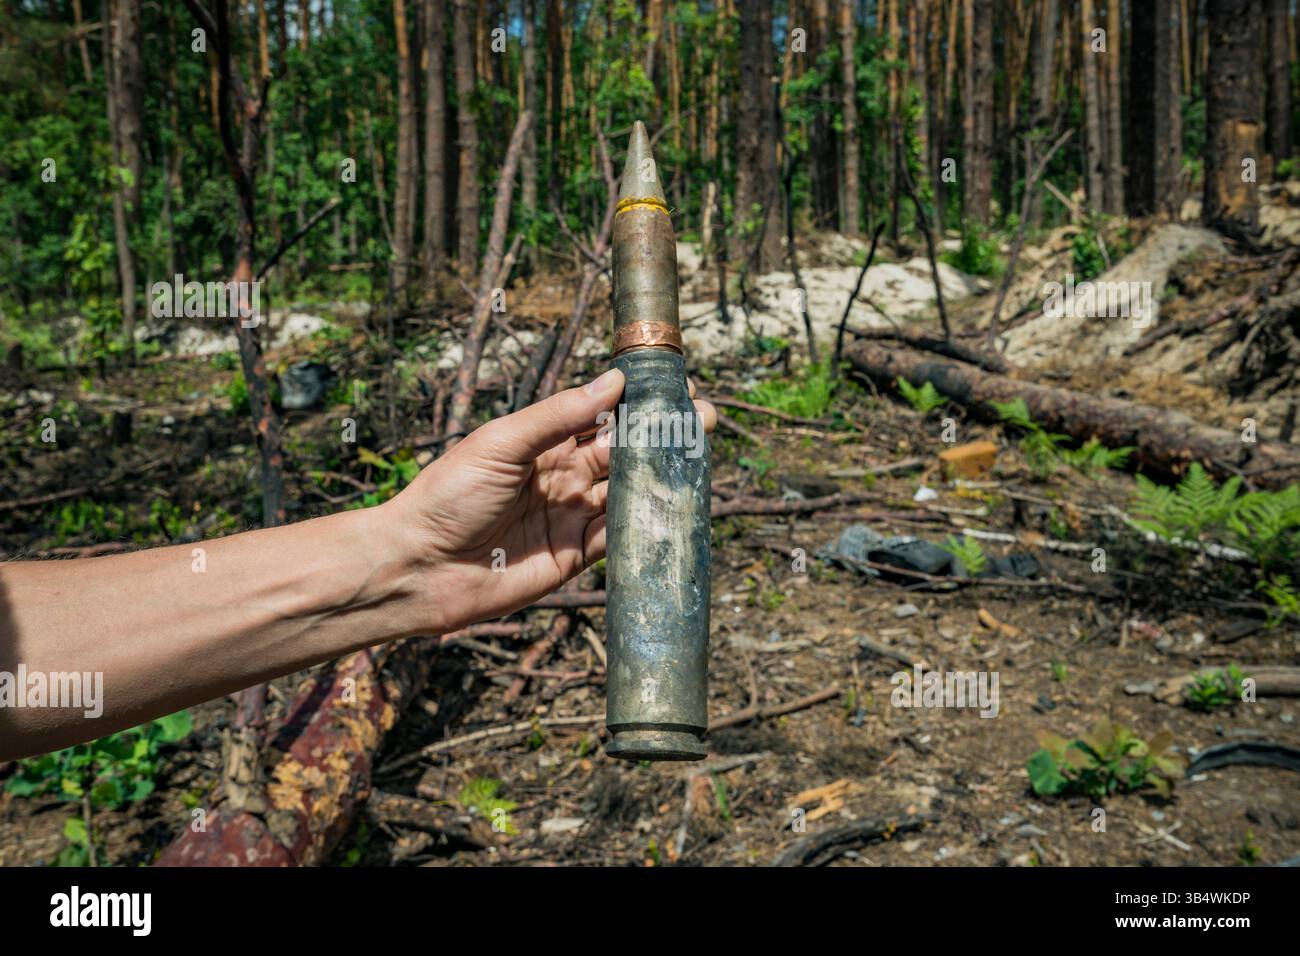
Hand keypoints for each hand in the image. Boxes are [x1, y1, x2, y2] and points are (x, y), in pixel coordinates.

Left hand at [386, 368, 716, 633]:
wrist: (419, 566)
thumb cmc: (448, 496)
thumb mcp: (502, 443)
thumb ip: (559, 416)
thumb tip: (614, 380)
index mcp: (543, 443)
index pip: (600, 416)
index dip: (637, 402)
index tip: (675, 384)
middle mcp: (562, 477)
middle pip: (623, 452)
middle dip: (663, 436)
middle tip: (704, 418)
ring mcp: (571, 517)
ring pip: (628, 493)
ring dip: (662, 477)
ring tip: (700, 457)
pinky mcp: (575, 557)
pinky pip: (618, 539)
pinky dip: (645, 525)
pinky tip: (673, 506)